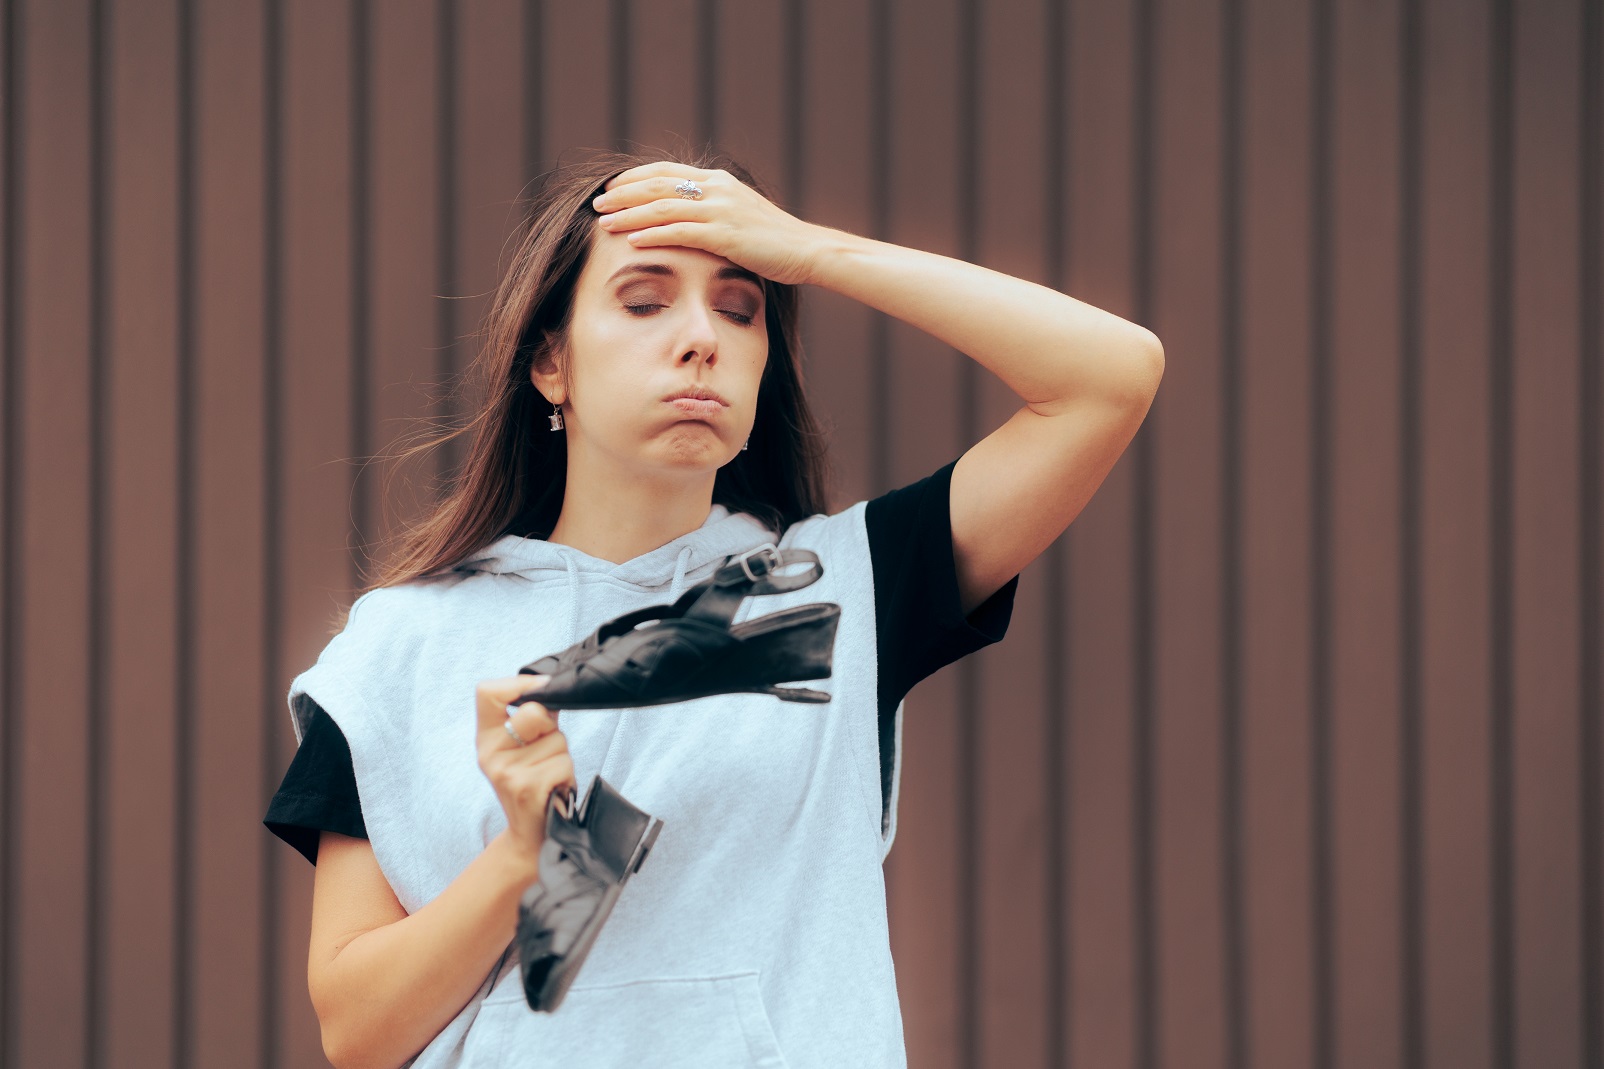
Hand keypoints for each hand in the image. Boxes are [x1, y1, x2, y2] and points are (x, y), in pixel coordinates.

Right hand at [475, 675, 574, 868]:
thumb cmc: (535, 784)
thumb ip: (535, 720)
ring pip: (557, 740)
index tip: (541, 690)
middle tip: (546, 752)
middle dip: (552, 728)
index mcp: (486, 737)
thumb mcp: (525, 749)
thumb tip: (552, 688)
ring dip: (562, 756)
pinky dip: (566, 775)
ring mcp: (505, 770)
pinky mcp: (525, 786)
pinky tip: (553, 789)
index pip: (487, 691)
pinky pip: (563, 762)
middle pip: (534, 711)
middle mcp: (489, 753)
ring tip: (549, 776)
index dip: (519, 683)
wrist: (532, 836)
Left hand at [592, 162, 827, 286]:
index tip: (612, 187)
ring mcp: (720, 210)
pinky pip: (679, 232)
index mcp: (718, 181)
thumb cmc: (776, 240)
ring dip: (629, 215)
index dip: (634, 178)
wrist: (807, 249)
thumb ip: (716, 210)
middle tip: (597, 203)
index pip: (666, 171)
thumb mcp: (743, 215)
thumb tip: (692, 219)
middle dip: (623, 194)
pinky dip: (652, 234)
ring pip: (663, 207)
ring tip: (604, 222)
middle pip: (657, 185)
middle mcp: (716, 188)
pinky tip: (632, 241)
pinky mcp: (724, 235)